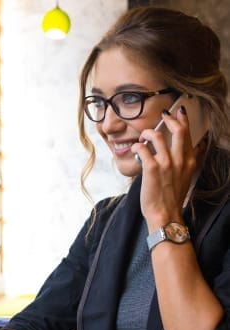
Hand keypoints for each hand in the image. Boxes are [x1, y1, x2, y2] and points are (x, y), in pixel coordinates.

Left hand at [131, 106, 202, 229]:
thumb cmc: (171, 198)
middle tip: (163, 116)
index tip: (178, 112)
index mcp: (189, 162)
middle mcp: (180, 160)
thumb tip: (196, 148)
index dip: (183, 120)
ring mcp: (166, 164)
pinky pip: (143, 148)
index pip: (189, 135)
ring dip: (148, 132)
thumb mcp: (186, 177)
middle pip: (178, 130)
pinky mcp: (152, 168)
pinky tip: (135, 149)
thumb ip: (188, 161)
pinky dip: (137, 146)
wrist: (164, 214)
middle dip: (170, 118)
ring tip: (143, 137)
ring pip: (158, 136)